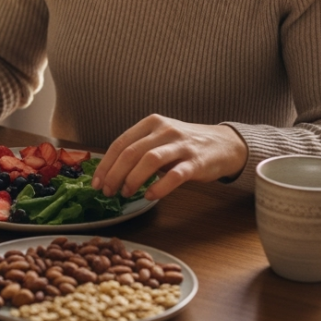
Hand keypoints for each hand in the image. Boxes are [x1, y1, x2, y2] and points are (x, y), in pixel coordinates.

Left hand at [91, 114, 246, 200]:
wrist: (223, 144)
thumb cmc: (185, 145)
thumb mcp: (160, 139)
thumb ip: (139, 150)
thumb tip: (111, 173)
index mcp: (151, 123)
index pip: (121, 143)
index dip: (106, 164)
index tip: (97, 182)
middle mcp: (164, 130)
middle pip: (131, 152)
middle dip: (115, 174)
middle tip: (108, 192)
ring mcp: (180, 145)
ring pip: (149, 160)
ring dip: (133, 179)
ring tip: (126, 194)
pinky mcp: (196, 162)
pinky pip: (174, 175)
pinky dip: (159, 187)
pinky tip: (150, 196)